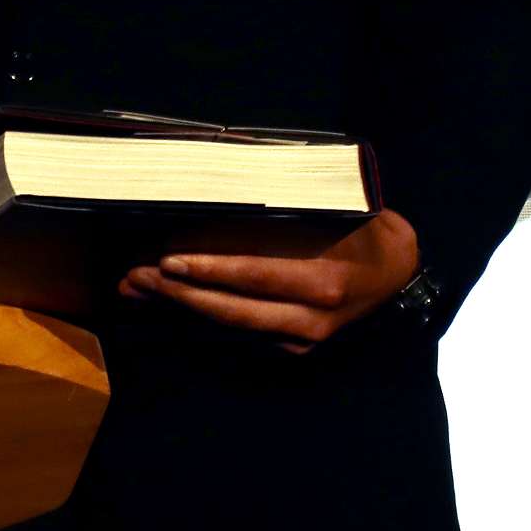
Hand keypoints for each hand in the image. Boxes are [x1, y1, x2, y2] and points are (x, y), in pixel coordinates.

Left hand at [117, 209, 421, 353]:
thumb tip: (216, 184)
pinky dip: (200, 314)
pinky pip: (240, 329)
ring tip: (134, 288)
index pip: (255, 274)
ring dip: (179, 306)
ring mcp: (304, 336)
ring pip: (231, 323)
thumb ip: (283, 203)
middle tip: (132, 276)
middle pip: (233, 307)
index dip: (208, 270)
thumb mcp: (331, 207)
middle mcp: (313, 314)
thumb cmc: (359, 224)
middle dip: (177, 293)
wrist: (398, 269)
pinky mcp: (296, 346)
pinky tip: (164, 299)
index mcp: (324, 277)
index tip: (165, 259)